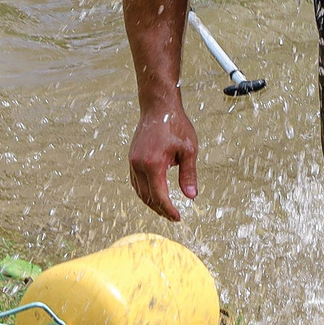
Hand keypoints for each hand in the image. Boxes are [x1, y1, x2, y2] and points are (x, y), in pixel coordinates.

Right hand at [129, 101, 198, 218]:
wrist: (158, 106)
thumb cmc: (175, 124)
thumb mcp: (189, 150)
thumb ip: (189, 174)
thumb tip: (191, 196)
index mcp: (153, 164)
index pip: (159, 196)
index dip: (168, 210)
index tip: (178, 218)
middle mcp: (139, 165)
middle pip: (147, 197)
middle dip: (160, 209)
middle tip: (173, 216)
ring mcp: (132, 161)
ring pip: (139, 191)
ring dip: (151, 202)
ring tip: (165, 209)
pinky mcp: (131, 158)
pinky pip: (135, 182)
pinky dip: (144, 192)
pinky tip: (154, 194)